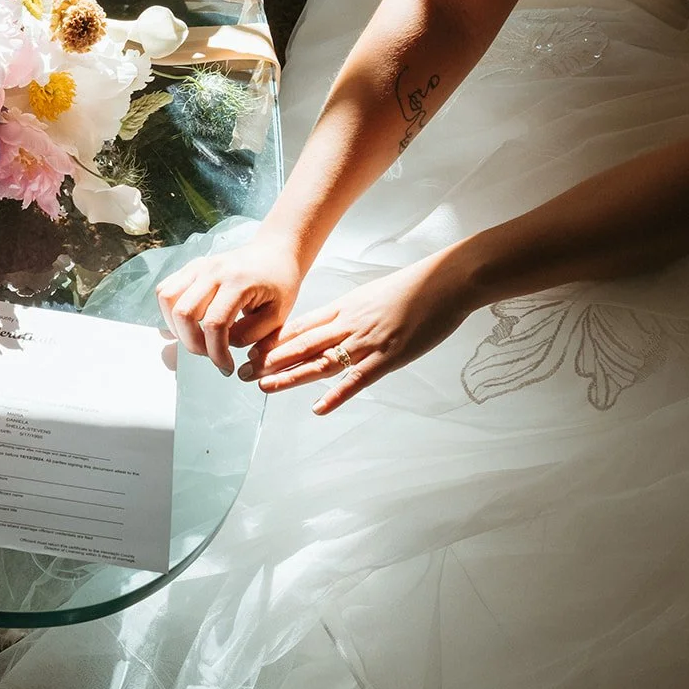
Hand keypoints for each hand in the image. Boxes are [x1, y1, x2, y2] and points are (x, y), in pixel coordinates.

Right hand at [156, 236, 305, 374]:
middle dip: (193, 344)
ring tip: (197, 339)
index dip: (216, 353)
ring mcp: (198, 266)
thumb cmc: (280, 284)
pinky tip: (187, 324)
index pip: (214, 324)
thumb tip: (224, 345)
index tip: (226, 367)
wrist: (274, 253)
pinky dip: (169, 312)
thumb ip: (251, 335)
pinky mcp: (190, 268)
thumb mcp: (278, 315)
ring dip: (176, 327)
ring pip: (167, 299)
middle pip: (184, 313)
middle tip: (210, 354)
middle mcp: (213, 271)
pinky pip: (165, 290)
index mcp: (238, 282)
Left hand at [241, 250, 474, 413]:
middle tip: (242, 373)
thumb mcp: (371, 295)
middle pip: (302, 344)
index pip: (300, 326)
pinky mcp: (390, 356)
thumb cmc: (413, 287)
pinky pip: (358, 378)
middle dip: (269, 360)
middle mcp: (348, 324)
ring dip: (290, 376)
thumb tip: (332, 324)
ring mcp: (368, 341)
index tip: (248, 351)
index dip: (272, 340)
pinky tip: (318, 408)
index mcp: (344, 308)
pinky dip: (337, 394)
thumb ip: (350, 312)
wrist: (447, 280)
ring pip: (321, 360)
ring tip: (265, 387)